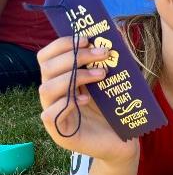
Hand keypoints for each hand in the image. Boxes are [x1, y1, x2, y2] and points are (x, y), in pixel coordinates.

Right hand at [37, 36, 138, 162]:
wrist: (124, 141)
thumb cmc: (116, 110)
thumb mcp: (113, 81)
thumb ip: (111, 61)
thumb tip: (119, 33)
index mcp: (62, 80)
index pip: (47, 56)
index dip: (62, 44)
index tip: (86, 38)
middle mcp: (54, 96)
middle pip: (47, 68)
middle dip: (75, 57)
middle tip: (102, 53)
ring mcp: (55, 114)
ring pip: (47, 89)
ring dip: (75, 77)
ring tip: (101, 75)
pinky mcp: (61, 134)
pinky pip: (50, 115)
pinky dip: (67, 104)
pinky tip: (85, 100)